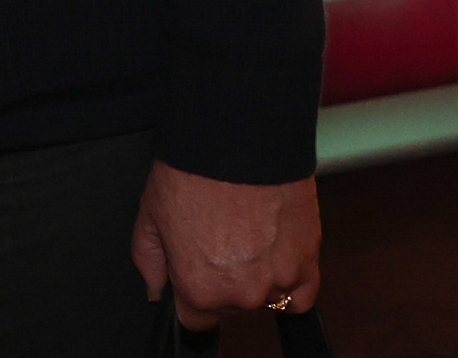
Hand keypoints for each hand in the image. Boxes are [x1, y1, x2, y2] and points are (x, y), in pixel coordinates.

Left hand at [132, 161, 318, 327]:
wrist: (238, 137)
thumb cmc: (194, 171)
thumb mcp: (150, 215)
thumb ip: (149, 261)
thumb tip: (155, 288)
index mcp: (200, 289)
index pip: (195, 319)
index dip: (190, 292)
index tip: (193, 270)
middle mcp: (241, 294)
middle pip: (230, 305)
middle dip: (223, 279)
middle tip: (220, 237)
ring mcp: (278, 280)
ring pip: (265, 295)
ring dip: (258, 274)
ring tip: (248, 232)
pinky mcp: (308, 260)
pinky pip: (302, 293)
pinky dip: (292, 281)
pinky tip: (277, 255)